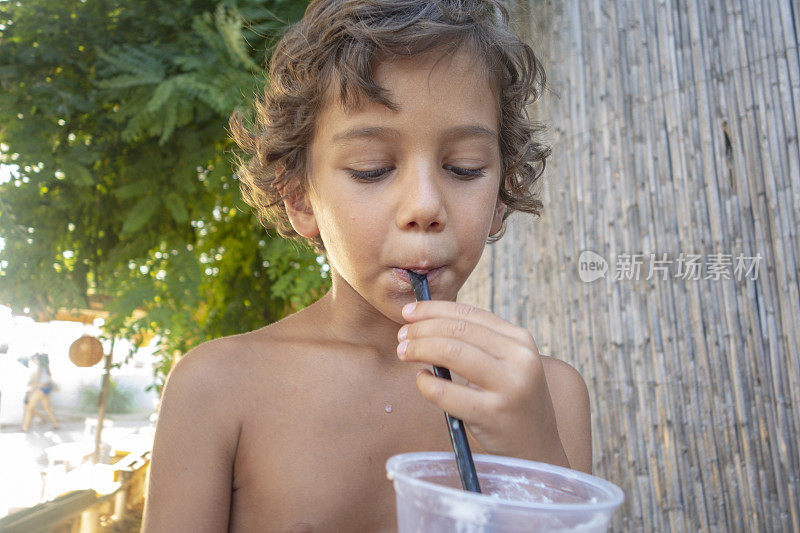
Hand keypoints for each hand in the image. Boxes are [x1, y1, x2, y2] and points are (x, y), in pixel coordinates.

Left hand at [396, 300, 568, 466]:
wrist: (536, 448)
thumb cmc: (510, 401)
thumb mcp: (506, 364)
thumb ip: (476, 343)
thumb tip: (423, 321)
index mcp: (520, 340)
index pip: (469, 313)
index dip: (433, 309)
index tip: (408, 312)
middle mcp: (519, 358)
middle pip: (457, 330)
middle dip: (421, 330)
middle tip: (401, 337)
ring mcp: (509, 386)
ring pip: (451, 352)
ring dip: (419, 349)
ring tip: (405, 353)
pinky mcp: (493, 414)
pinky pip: (445, 392)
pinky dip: (425, 383)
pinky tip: (422, 381)